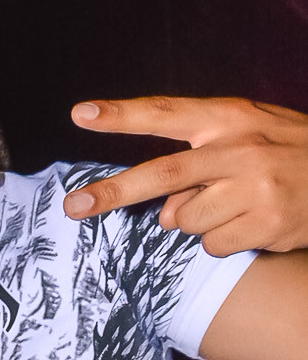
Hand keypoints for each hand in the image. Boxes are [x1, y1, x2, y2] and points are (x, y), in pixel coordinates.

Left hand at [62, 96, 307, 254]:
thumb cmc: (287, 154)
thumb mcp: (247, 138)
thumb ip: (198, 167)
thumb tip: (163, 214)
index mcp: (230, 117)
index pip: (167, 113)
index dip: (122, 115)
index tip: (81, 114)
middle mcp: (240, 148)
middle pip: (162, 174)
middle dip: (113, 193)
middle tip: (73, 208)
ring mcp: (255, 187)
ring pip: (186, 220)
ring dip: (197, 222)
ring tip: (235, 207)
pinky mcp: (266, 223)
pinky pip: (213, 246)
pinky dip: (223, 242)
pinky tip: (250, 225)